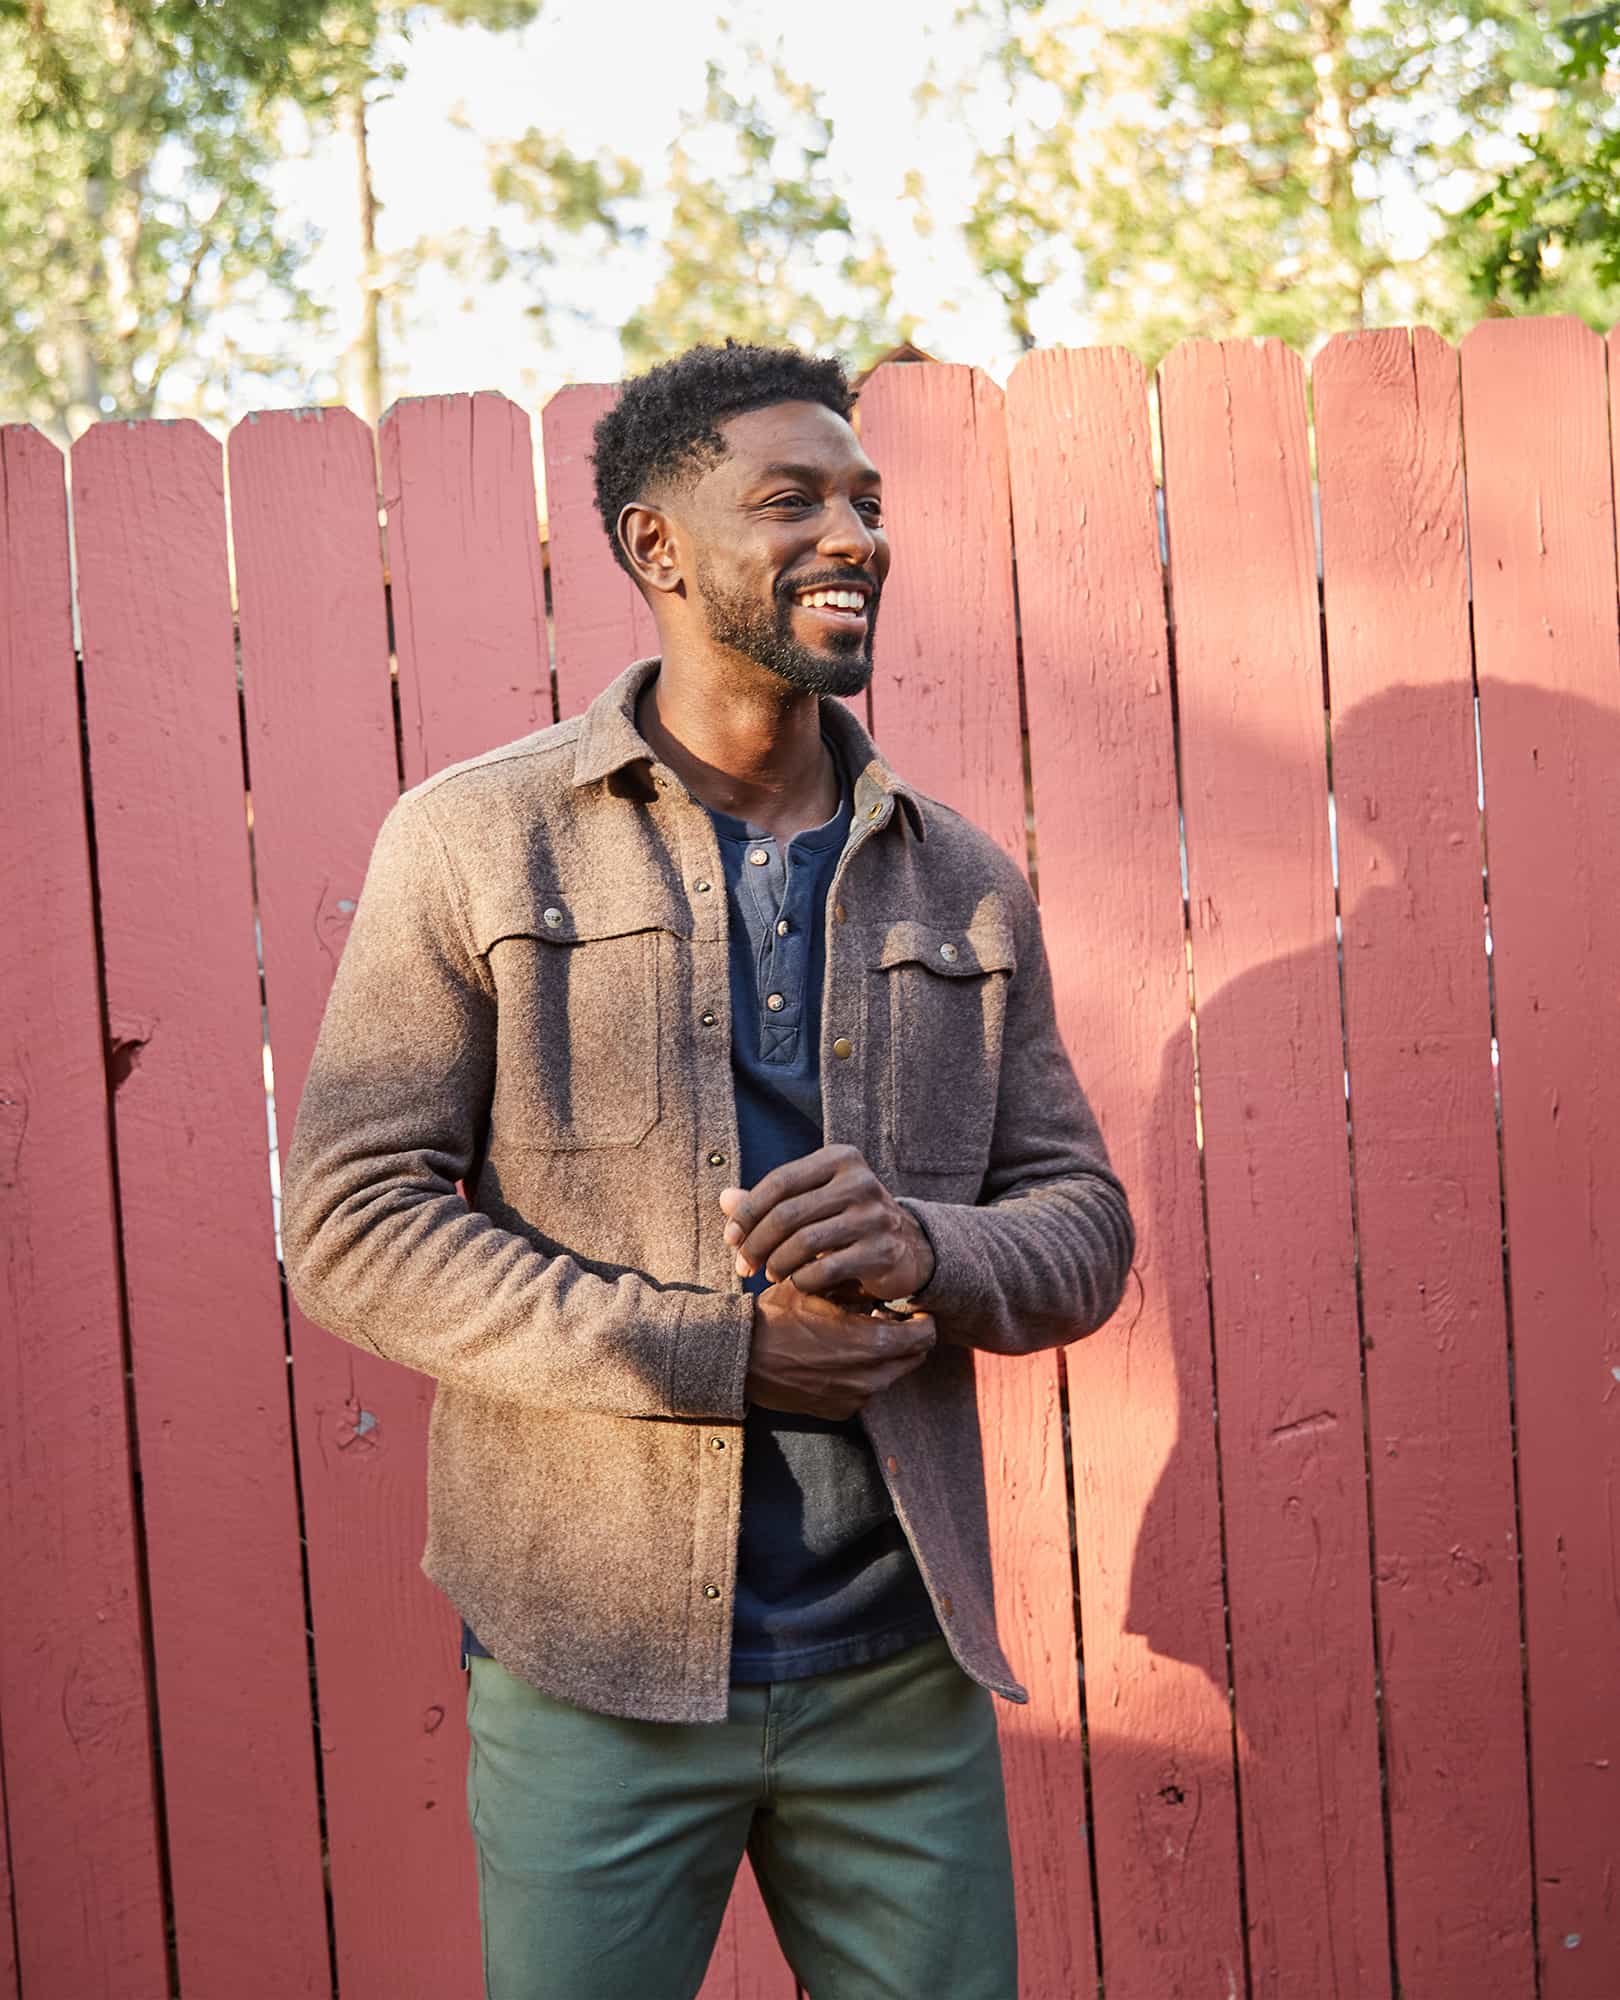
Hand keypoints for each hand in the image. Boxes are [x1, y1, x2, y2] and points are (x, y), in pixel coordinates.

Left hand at [719, 1144, 934, 1303]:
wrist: (909, 1247)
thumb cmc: (848, 1220)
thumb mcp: (813, 1201)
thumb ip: (770, 1201)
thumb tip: (724, 1199)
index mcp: (840, 1158)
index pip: (780, 1181)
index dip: (747, 1212)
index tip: (730, 1239)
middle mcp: (860, 1182)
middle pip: (788, 1214)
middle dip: (756, 1244)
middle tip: (743, 1266)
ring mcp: (875, 1216)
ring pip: (804, 1243)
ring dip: (776, 1264)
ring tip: (769, 1274)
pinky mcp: (883, 1251)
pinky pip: (826, 1269)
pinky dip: (802, 1280)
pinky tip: (796, 1283)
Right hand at [746, 1279, 935, 1419]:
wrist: (740, 1359)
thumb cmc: (777, 1317)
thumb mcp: (818, 1287)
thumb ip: (855, 1283)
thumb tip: (881, 1278)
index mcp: (870, 1344)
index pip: (925, 1335)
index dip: (924, 1319)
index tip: (913, 1307)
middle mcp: (870, 1378)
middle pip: (913, 1357)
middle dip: (908, 1336)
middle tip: (889, 1316)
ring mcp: (855, 1398)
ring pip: (890, 1374)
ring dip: (885, 1354)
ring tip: (862, 1331)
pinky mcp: (839, 1411)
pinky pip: (866, 1389)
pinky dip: (864, 1372)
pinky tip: (841, 1354)